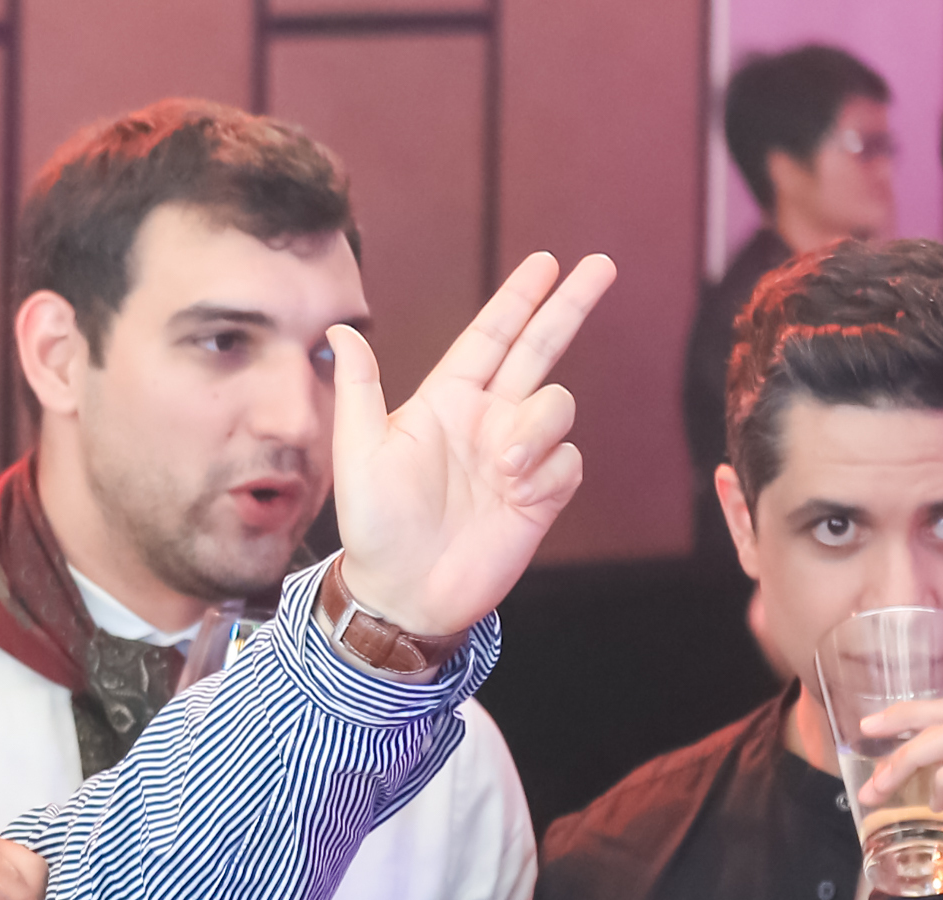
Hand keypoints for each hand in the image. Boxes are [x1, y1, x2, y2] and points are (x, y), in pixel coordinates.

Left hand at [327, 250, 618, 640]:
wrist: (404, 593)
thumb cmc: (374, 527)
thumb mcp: (358, 455)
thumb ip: (359, 391)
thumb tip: (342, 332)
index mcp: (445, 401)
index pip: (489, 336)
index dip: (518, 299)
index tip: (547, 263)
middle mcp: (487, 419)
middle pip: (540, 347)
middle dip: (569, 306)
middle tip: (601, 265)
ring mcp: (518, 453)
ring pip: (558, 404)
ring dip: (538, 425)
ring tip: (502, 465)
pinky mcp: (541, 492)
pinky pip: (567, 459)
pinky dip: (546, 470)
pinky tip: (516, 494)